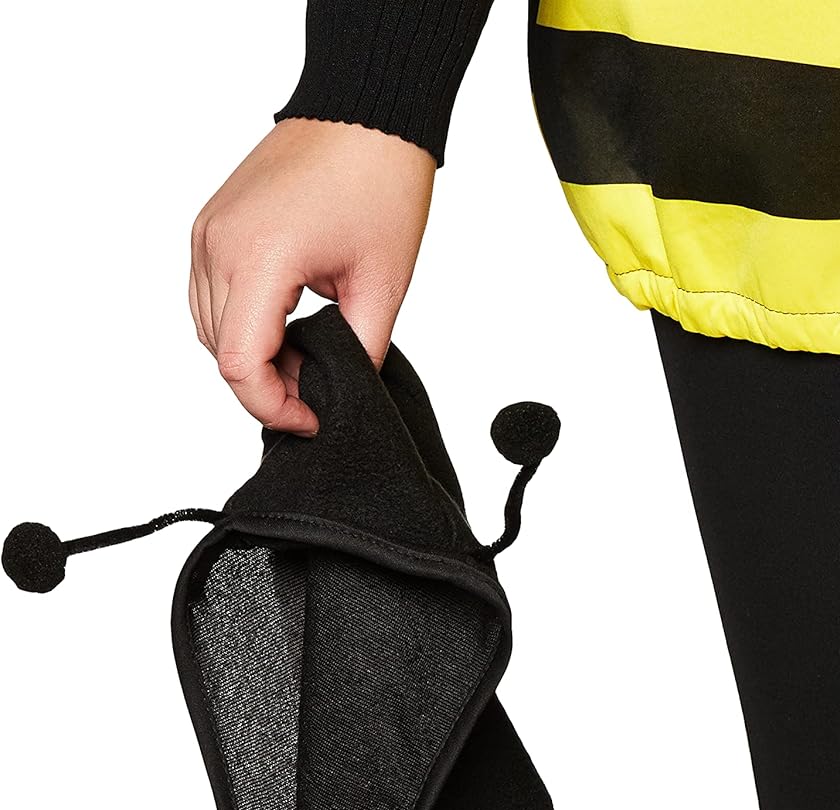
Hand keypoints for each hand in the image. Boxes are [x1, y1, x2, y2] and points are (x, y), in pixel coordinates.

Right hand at [190, 118, 435, 434]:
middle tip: (317, 387)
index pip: (241, 366)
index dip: (275, 408)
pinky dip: (239, 324)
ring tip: (303, 356)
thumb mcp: (383, 285)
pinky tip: (283, 325)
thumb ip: (358, 352)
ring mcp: (207, 234)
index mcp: (259, 260)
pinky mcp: (210, 226)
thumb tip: (339, 393)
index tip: (311, 418)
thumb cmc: (379, 182)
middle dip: (268, 385)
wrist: (364, 113)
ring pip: (209, 331)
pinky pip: (208, 298)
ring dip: (251, 356)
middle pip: (221, 354)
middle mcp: (218, 246)